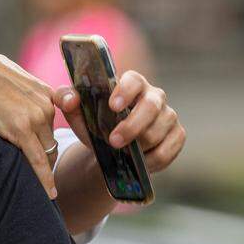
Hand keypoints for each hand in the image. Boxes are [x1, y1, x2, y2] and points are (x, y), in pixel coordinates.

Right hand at [0, 45, 58, 197]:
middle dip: (47, 156)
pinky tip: (49, 193)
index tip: (46, 151)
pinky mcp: (21, 131)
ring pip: (47, 152)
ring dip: (44, 169)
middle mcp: (45, 106)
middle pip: (51, 140)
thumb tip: (10, 93)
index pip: (52, 123)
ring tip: (43, 187)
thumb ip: (19, 89)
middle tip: (40, 173)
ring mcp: (35, 118)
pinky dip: (45, 179)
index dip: (48, 139)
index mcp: (43, 92)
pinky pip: (38, 161)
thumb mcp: (9, 74)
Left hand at [54, 70, 185, 172]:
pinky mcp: (176, 136)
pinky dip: (153, 159)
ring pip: (160, 130)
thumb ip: (67, 100)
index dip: (125, 91)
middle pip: (152, 106)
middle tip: (113, 141)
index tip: (112, 106)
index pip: (134, 80)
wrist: (110, 149)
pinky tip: (139, 163)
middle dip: (132, 125)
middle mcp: (154, 96)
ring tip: (122, 154)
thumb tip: (69, 99)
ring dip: (140, 144)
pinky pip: (169, 149)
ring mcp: (168, 116)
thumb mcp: (78, 113)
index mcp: (132, 84)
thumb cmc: (95, 123)